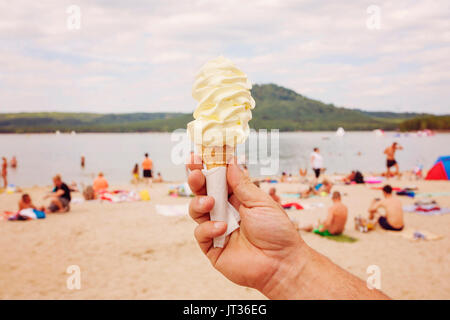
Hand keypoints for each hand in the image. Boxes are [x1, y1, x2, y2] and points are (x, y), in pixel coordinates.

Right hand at [187, 154, 304, 297]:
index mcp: (236, 198)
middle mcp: (224, 211)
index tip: (198, 153)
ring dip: (199, 202)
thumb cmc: (276, 230)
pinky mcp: (212, 247)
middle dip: (196, 178)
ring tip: (210, 202)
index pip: (217, 178)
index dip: (208, 166)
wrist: (281, 263)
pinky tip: (222, 228)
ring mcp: (216, 228)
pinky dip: (208, 228)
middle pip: (202, 191)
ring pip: (196, 209)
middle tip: (194, 170)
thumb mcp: (259, 201)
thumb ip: (241, 183)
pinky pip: (200, 233)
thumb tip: (230, 161)